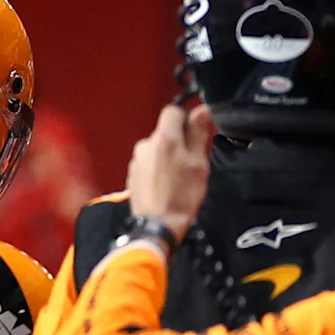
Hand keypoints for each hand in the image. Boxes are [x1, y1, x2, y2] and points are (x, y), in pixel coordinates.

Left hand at [126, 103, 214, 240]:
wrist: (157, 224)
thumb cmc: (183, 196)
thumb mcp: (198, 165)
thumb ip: (198, 135)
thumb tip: (201, 110)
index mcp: (165, 138)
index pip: (172, 111)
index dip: (186, 119)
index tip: (195, 135)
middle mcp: (146, 143)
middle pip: (165, 132)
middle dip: (178, 142)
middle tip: (191, 164)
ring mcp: (137, 159)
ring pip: (156, 148)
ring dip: (167, 157)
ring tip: (177, 179)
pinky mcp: (132, 173)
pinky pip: (148, 163)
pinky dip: (157, 169)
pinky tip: (165, 186)